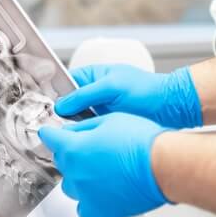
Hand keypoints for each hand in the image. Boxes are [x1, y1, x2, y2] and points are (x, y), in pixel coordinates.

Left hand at [38, 113, 168, 216]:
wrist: (162, 166)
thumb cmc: (142, 142)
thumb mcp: (109, 121)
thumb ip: (83, 128)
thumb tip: (71, 131)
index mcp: (74, 148)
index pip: (50, 138)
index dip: (52, 133)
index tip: (51, 133)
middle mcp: (75, 172)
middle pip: (62, 161)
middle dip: (71, 153)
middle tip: (90, 148)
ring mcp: (85, 193)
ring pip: (70, 185)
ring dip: (79, 176)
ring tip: (100, 170)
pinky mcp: (98, 210)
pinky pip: (83, 207)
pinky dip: (89, 199)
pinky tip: (102, 190)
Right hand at [55, 65, 202, 128]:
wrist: (170, 107)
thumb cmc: (146, 90)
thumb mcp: (111, 87)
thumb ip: (85, 95)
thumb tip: (62, 105)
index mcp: (93, 76)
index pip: (65, 84)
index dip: (55, 95)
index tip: (46, 108)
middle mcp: (95, 92)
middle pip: (69, 103)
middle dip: (62, 113)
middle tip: (52, 124)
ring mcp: (101, 109)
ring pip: (78, 118)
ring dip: (72, 125)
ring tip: (63, 134)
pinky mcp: (108, 124)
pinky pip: (90, 128)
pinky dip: (84, 134)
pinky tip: (79, 140)